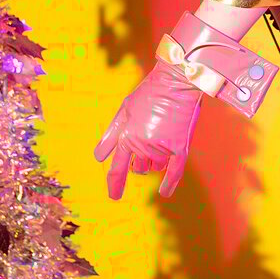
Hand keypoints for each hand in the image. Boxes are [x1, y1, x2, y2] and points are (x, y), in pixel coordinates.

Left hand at [94, 59, 203, 199]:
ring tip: (161, 135)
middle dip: (139, 162)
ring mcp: (162, 149)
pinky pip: (174, 173)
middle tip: (147, 139)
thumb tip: (98, 158)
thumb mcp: (124, 111)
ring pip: (156, 166)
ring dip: (155, 159)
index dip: (115, 185)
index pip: (117, 169)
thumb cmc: (149, 94)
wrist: (177, 82)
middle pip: (139, 168)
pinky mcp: (180, 148)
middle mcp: (143, 146)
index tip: (114, 196)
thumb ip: (111, 136)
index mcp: (126, 138)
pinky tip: (164, 192)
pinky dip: (169, 184)